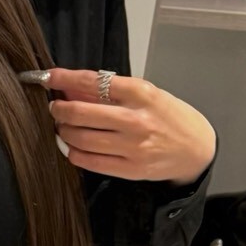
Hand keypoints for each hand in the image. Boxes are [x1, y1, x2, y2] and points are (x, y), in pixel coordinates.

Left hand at [45, 68, 215, 183]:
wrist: (197, 149)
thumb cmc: (170, 117)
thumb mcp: (146, 94)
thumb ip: (111, 92)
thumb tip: (72, 88)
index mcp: (141, 93)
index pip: (92, 82)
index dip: (64, 78)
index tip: (48, 76)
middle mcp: (135, 120)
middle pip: (80, 113)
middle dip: (59, 109)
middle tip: (55, 107)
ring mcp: (133, 147)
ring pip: (80, 139)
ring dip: (64, 131)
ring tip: (65, 126)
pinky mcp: (130, 169)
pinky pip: (89, 162)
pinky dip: (74, 152)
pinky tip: (74, 146)